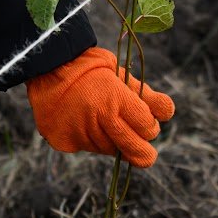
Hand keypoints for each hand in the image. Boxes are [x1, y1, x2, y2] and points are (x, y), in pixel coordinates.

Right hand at [26, 47, 174, 167]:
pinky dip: (87, 139)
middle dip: (143, 151)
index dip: (150, 126)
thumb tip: (168, 114)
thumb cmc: (91, 69)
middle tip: (143, 149)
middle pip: (134, 151)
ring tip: (100, 120)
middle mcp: (98, 119)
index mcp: (116, 99)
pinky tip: (81, 122)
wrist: (49, 66)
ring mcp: (80, 133)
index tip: (145, 121)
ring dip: (111, 141)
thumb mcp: (122, 75)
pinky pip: (85, 148)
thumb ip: (147, 96)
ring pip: (108, 150)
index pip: (148, 129)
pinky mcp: (64, 142)